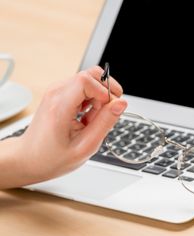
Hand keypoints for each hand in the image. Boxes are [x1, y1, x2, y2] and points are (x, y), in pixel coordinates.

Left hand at [0, 67, 126, 188]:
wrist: (29, 159)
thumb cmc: (53, 157)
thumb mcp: (85, 146)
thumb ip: (105, 123)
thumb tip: (121, 104)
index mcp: (59, 106)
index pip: (87, 80)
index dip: (105, 92)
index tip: (110, 109)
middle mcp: (56, 93)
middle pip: (90, 75)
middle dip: (106, 92)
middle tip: (107, 114)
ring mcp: (57, 92)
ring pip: (89, 81)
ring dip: (99, 99)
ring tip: (93, 121)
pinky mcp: (60, 95)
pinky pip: (83, 89)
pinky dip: (92, 102)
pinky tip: (87, 119)